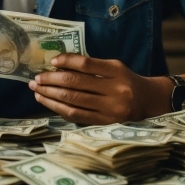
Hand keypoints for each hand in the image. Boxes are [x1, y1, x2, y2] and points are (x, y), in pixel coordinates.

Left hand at [28, 54, 154, 124]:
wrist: (149, 101)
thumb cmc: (125, 80)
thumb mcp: (114, 67)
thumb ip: (92, 66)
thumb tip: (59, 65)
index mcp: (116, 71)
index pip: (86, 64)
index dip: (67, 61)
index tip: (51, 61)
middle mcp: (114, 89)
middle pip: (76, 83)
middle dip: (52, 80)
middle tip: (36, 78)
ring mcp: (110, 108)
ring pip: (74, 101)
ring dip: (51, 95)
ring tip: (37, 90)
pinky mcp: (105, 123)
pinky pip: (77, 116)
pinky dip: (59, 109)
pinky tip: (49, 103)